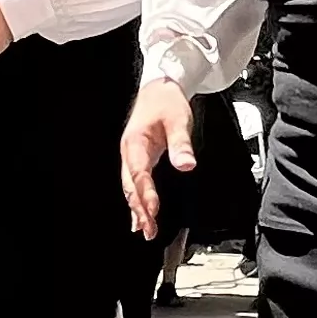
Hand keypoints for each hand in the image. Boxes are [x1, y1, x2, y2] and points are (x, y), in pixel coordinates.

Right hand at [119, 79, 197, 237]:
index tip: (153, 211)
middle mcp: (129, 151)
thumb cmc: (166, 101)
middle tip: (148, 230)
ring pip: (130, 186)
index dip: (146, 195)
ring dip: (137, 207)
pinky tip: (142, 213)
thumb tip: (186, 165)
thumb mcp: (179, 119)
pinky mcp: (138, 156)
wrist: (159, 87)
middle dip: (139, 209)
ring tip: (144, 228)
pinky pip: (135, 182)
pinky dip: (138, 198)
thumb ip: (181, 144)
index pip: (140, 174)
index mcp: (136, 142)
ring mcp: (132, 155)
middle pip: (131, 186)